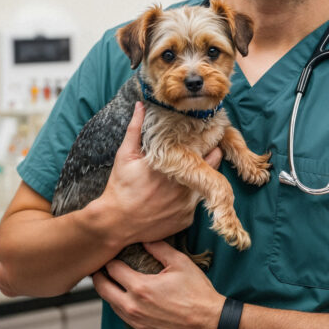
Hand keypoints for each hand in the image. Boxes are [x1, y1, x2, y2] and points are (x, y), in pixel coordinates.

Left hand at [93, 240, 224, 328]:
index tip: (109, 256)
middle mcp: (134, 307)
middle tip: (99, 270)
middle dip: (99, 278)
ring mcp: (138, 323)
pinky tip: (132, 302)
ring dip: (111, 294)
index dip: (110, 260)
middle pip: (103, 290)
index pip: (113, 270)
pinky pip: (128, 320)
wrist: (209, 323)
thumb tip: (145, 239)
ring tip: (113, 284)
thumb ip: (159, 248)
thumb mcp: (180, 263)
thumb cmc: (197, 293)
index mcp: (140, 287)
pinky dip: (126, 309)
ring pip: (113, 307)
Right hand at [96, 102, 221, 244]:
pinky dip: (188, 200)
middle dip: (208, 158)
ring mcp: (189, 205)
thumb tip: (141, 105)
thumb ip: (136, 129)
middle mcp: (187, 186)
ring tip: (183, 176)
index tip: (204, 138)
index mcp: (175, 166)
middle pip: (213, 166)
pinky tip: (173, 197)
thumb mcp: (125, 155)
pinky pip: (195, 206)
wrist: (115, 223)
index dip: (209, 143)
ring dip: (198, 180)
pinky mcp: (186, 220)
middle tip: (196, 155)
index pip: (208, 149)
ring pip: (205, 187)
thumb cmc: (120, 187)